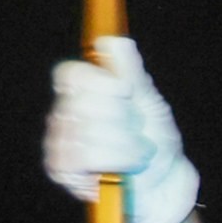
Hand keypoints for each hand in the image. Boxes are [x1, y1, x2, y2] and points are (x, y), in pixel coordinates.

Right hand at [45, 35, 201, 222]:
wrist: (163, 182)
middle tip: (137, 130)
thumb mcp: (149, 101)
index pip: (69, 74)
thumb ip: (131, 71)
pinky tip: (122, 168)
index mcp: (83, 92)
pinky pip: (84, 157)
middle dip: (121, 118)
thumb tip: (113, 39)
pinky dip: (114, 162)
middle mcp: (64, 113)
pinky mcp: (60, 169)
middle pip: (82, 102)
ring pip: (87, 132)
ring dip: (125, 145)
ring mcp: (58, 141)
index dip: (98, 81)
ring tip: (136, 153)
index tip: (125, 91)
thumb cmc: (155, 139)